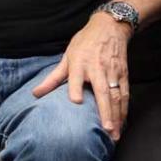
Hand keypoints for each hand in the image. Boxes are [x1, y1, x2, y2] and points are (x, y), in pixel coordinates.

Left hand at [32, 13, 131, 140]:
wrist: (110, 27)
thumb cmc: (85, 43)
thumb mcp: (67, 56)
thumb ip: (53, 77)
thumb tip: (35, 94)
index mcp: (80, 63)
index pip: (76, 77)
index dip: (76, 89)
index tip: (76, 102)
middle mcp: (97, 69)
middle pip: (103, 92)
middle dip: (106, 112)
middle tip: (106, 130)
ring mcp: (113, 72)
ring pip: (116, 96)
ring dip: (117, 116)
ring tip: (115, 133)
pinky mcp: (123, 74)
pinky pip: (124, 93)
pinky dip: (124, 109)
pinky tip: (122, 122)